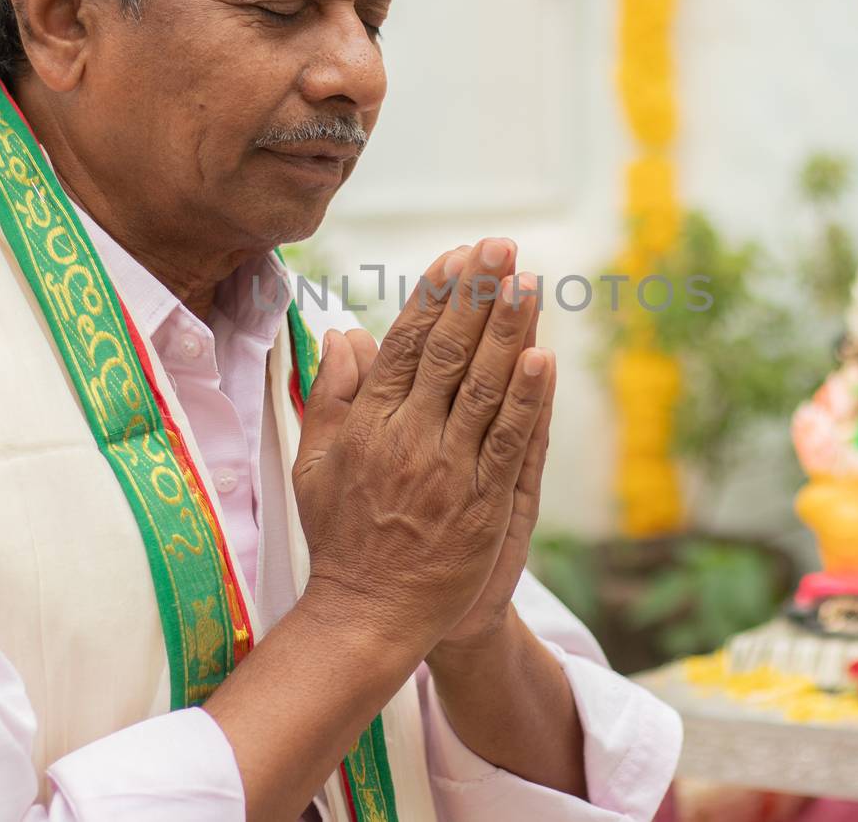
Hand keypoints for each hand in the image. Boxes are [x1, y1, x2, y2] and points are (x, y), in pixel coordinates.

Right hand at [292, 240, 554, 656]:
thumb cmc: (341, 535)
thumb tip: (344, 333)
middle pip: (448, 352)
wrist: (367, 613)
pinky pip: (509, 442)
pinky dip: (527, 400)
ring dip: (508, 331)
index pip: (406, 344)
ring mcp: (448, 470)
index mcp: (369, 423)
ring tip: (528, 281)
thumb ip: (330, 394)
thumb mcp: (315, 461)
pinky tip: (543, 358)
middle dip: (476, 293)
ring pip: (484, 387)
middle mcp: (408, 437)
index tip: (456, 254)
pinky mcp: (483, 504)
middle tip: (500, 244)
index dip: (434, 296)